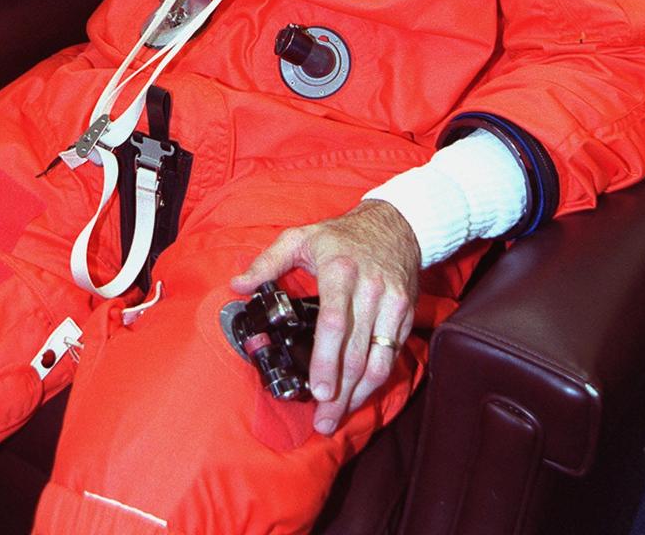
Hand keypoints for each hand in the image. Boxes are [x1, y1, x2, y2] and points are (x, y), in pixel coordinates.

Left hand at [231, 201, 419, 434]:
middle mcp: (369, 290)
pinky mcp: (406, 314)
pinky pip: (392, 354)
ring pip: (378, 360)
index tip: (317, 389)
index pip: (334, 324)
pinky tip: (359, 395)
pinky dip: (376, 380)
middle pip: (356, 351)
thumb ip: (267, 262)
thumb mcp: (300, 237)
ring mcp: (391, 304)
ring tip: (338, 416)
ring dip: (359, 394)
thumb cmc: (341, 235)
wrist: (395, 224)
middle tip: (323, 420)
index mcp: (339, 272)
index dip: (326, 360)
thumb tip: (238, 285)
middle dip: (340, 392)